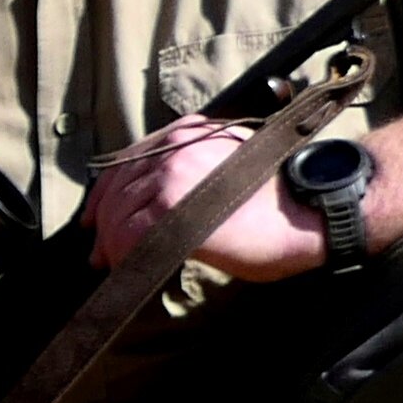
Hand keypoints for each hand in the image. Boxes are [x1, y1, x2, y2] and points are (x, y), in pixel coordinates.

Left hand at [86, 115, 325, 279]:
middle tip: (98, 253)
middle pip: (117, 187)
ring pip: (118, 212)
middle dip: (103, 222)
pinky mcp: (172, 207)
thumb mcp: (228, 169)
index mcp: (188, 133)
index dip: (105, 194)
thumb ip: (190, 174)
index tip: (95, 218)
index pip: (128, 161)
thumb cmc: (277, 201)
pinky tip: (126, 268)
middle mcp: (175, 147)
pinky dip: (121, 254)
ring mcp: (172, 175)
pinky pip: (127, 234)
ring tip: (110, 264)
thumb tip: (149, 208)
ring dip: (110, 242)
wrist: (307, 213)